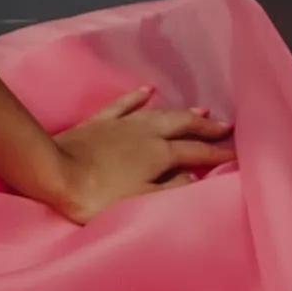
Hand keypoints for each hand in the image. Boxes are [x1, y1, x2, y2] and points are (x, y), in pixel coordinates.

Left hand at [43, 84, 234, 220]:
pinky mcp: (100, 122)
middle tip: (226, 126)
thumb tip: (194, 176)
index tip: (236, 154)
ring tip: (201, 108)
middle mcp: (147, 133)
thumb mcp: (143, 201)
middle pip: (183, 124)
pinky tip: (147, 90)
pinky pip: (124, 104)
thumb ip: (173, 188)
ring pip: (160, 112)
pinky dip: (137, 96)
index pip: (197, 153)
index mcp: (160, 153)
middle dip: (206, 126)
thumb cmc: (100, 195)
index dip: (218, 155)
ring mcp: (123, 124)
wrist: (55, 172)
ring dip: (182, 110)